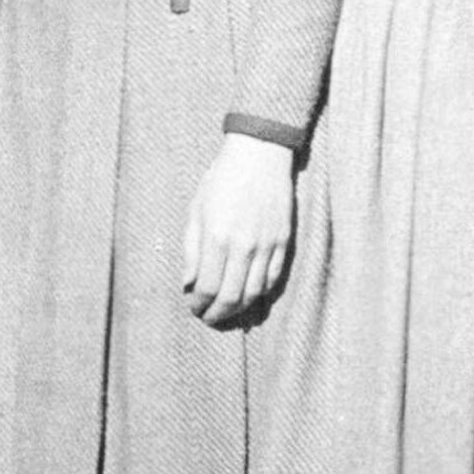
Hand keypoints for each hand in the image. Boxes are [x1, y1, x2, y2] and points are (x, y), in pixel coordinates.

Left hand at [181, 134, 296, 328]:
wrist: (260, 156)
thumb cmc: (221, 180)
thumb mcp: (196, 211)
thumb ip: (191, 251)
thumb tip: (189, 284)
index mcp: (217, 237)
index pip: (207, 287)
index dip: (199, 305)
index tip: (193, 307)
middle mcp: (244, 245)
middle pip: (231, 297)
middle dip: (217, 314)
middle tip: (208, 318)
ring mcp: (267, 245)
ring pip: (254, 293)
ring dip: (239, 309)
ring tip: (226, 311)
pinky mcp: (284, 242)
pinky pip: (273, 279)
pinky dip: (260, 294)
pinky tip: (248, 297)